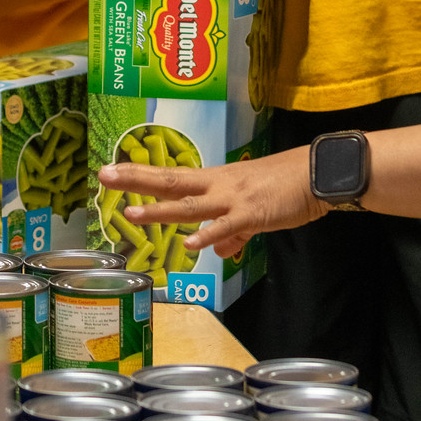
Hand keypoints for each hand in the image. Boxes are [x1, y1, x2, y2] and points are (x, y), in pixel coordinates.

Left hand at [96, 144, 327, 256]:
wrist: (317, 174)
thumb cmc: (285, 187)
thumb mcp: (252, 210)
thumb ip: (232, 232)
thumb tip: (217, 250)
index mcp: (216, 181)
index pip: (171, 177)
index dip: (140, 174)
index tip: (112, 170)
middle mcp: (218, 185)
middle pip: (170, 181)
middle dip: (135, 180)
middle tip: (104, 175)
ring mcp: (233, 199)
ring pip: (190, 205)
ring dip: (160, 210)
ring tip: (132, 213)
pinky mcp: (252, 214)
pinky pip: (226, 226)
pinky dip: (208, 235)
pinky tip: (190, 244)